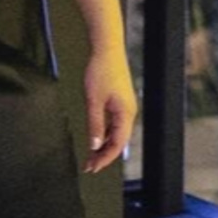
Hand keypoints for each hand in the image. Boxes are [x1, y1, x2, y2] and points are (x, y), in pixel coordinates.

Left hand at [83, 48, 136, 175]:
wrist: (107, 49)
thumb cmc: (101, 71)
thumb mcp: (93, 100)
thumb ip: (94, 124)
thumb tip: (93, 146)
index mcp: (125, 114)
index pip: (117, 145)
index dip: (104, 158)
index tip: (92, 168)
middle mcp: (128, 113)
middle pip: (118, 142)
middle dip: (103, 156)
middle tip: (88, 167)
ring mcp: (124, 108)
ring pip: (116, 134)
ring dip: (103, 146)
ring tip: (90, 157)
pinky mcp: (119, 103)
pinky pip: (114, 125)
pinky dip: (104, 134)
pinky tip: (95, 140)